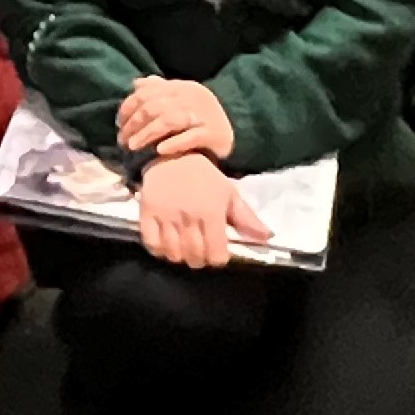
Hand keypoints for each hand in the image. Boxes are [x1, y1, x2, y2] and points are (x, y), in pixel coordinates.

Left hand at [114, 76, 233, 159]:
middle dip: (134, 123)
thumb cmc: (202, 118)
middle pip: (155, 106)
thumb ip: (160, 91)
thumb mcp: (182, 100)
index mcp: (182, 87)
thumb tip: (137, 84)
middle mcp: (193, 97)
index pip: (148, 92)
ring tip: (134, 146)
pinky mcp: (213, 133)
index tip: (119, 123)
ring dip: (147, 133)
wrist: (237, 132)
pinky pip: (190, 137)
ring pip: (169, 120)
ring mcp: (204, 115)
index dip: (129, 107)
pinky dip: (173, 143)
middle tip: (123, 140)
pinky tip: (159, 151)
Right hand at [134, 152, 273, 269]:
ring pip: (173, 254)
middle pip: (195, 257)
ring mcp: (166, 216)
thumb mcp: (229, 194)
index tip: (217, 252)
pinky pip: (152, 244)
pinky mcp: (147, 214)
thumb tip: (267, 238)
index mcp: (212, 212)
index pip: (216, 255)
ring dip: (181, 256)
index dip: (218, 258)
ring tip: (184, 248)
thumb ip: (247, 219)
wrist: (173, 154)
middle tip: (201, 252)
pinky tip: (167, 243)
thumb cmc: (205, 177)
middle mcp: (189, 217)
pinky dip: (160, 250)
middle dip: (200, 260)